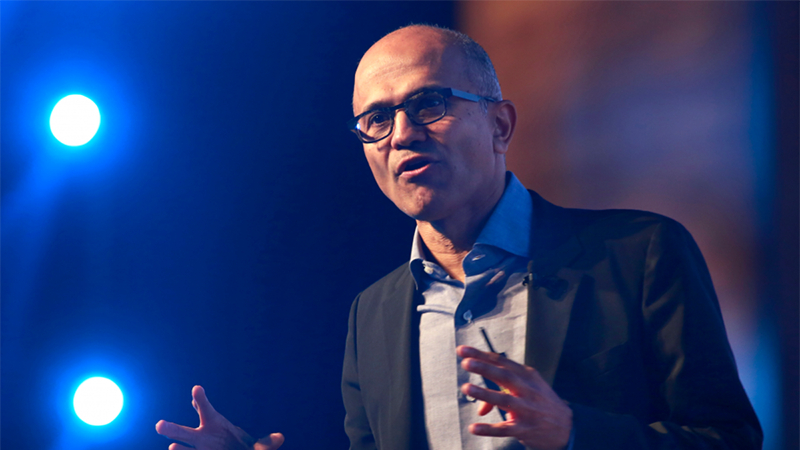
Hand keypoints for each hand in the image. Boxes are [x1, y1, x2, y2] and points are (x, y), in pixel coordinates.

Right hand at [155, 385, 283, 449]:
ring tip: (170, 446)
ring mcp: (199, 448)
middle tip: (158, 424)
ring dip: (175, 446)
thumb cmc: (240, 445)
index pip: (206, 410)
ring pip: (184, 445)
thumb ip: (266, 443)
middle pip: (186, 431)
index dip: (201, 400)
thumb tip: (281, 438)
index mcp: (215, 423)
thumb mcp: (257, 446)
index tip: (197, 389)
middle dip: (173, 428)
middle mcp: (203, 435)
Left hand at [457, 345, 571, 449]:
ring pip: (504, 400)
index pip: (502, 362)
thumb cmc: (541, 403)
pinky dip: (488, 429)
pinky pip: (504, 429)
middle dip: (485, 368)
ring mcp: (527, 410)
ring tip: (466, 387)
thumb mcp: (527, 389)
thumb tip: (480, 407)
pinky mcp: (524, 429)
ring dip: (484, 394)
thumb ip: (501, 391)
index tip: (464, 350)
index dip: (482, 355)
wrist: (567, 428)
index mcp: (527, 376)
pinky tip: (474, 427)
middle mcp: (527, 390)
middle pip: (505, 376)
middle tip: (466, 363)